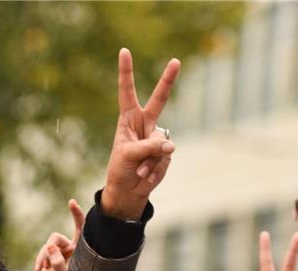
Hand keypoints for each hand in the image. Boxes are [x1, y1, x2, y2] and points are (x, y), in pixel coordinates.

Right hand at [33, 199, 84, 270]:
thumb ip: (58, 264)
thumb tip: (50, 246)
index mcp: (82, 253)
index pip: (81, 230)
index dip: (77, 215)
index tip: (71, 202)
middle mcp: (72, 250)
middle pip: (57, 238)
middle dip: (49, 249)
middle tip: (47, 265)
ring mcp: (60, 252)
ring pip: (48, 244)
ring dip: (43, 256)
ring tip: (42, 269)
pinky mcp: (50, 255)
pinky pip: (43, 251)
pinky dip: (40, 259)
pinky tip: (39, 270)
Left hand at [100, 48, 179, 219]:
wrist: (128, 192)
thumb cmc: (121, 170)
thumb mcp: (128, 157)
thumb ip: (148, 148)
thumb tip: (170, 146)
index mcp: (129, 119)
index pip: (127, 92)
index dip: (126, 73)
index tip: (124, 51)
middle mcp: (145, 124)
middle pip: (159, 99)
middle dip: (168, 80)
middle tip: (176, 61)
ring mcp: (157, 138)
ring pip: (162, 144)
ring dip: (150, 161)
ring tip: (139, 171)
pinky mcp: (166, 154)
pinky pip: (166, 160)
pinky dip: (156, 171)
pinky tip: (146, 178)